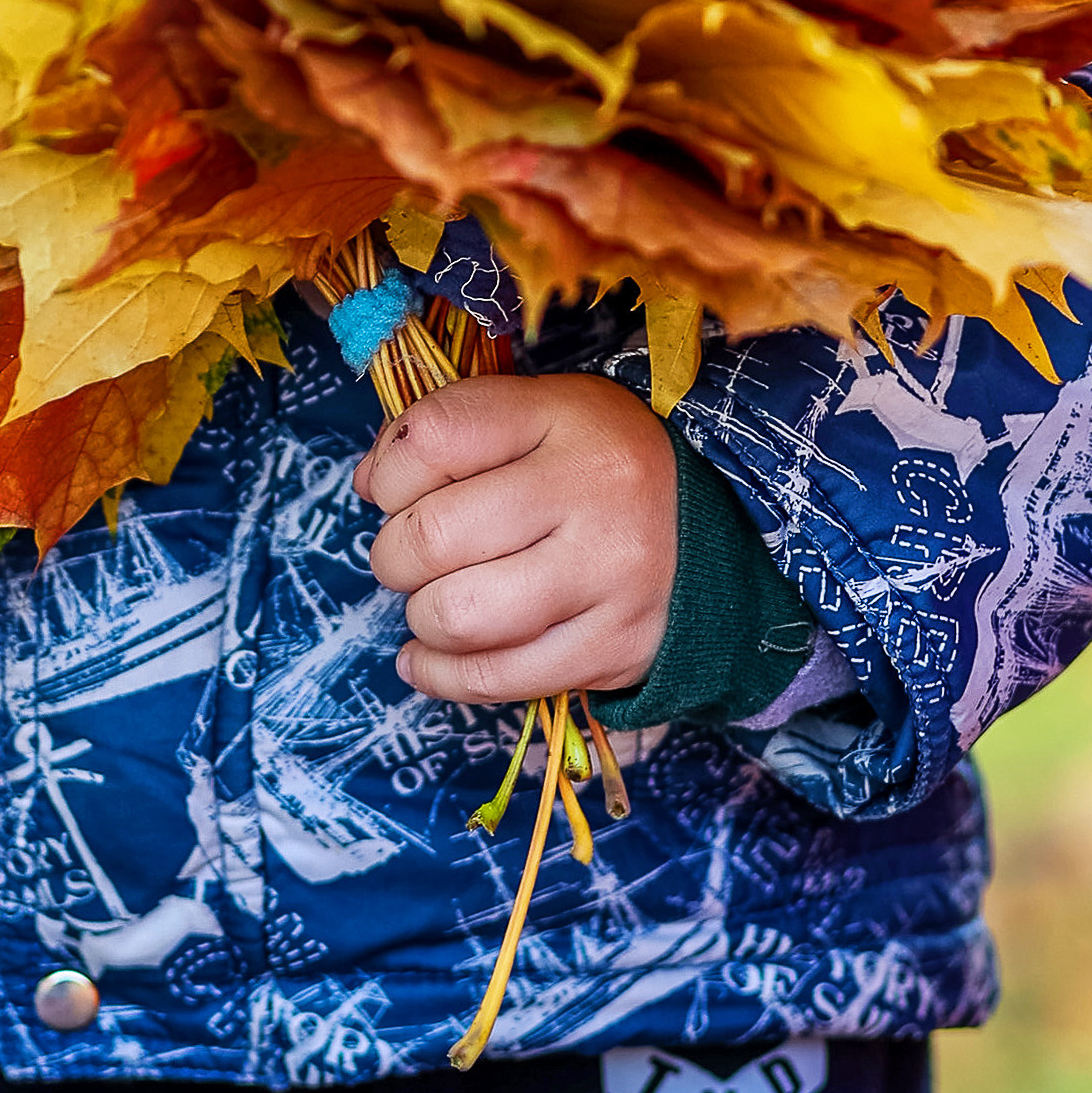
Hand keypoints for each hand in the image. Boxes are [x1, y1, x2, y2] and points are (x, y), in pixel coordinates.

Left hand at [354, 372, 676, 703]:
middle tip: (407, 553)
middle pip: (435, 535)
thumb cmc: (602, 463)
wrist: (724, 528)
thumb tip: (368, 483)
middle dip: (393, 552)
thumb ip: (450, 428)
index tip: (395, 487)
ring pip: (460, 616)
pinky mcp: (614, 651)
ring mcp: (609, 580)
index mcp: (566, 419)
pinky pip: (497, 679)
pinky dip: (440, 675)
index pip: (436, 435)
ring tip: (432, 601)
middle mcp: (593, 495)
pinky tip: (425, 659)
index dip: (391, 468)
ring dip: (421, 615)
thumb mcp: (540, 412)